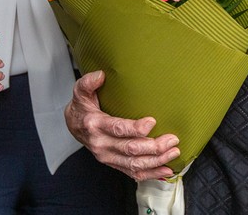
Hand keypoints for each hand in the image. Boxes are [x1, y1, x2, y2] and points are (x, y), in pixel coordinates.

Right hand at [65, 71, 180, 181]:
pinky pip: (132, 173)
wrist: (74, 125)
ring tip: (173, 153)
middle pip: (130, 149)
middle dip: (153, 146)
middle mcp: (101, 144)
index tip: (152, 122)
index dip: (135, 128)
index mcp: (95, 125)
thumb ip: (88, 82)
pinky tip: (165, 170)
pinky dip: (151, 173)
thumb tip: (100, 75)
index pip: (117, 129)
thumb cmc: (82, 107)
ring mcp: (107, 157)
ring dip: (156, 160)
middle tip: (172, 139)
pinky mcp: (113, 163)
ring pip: (134, 164)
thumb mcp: (80, 91)